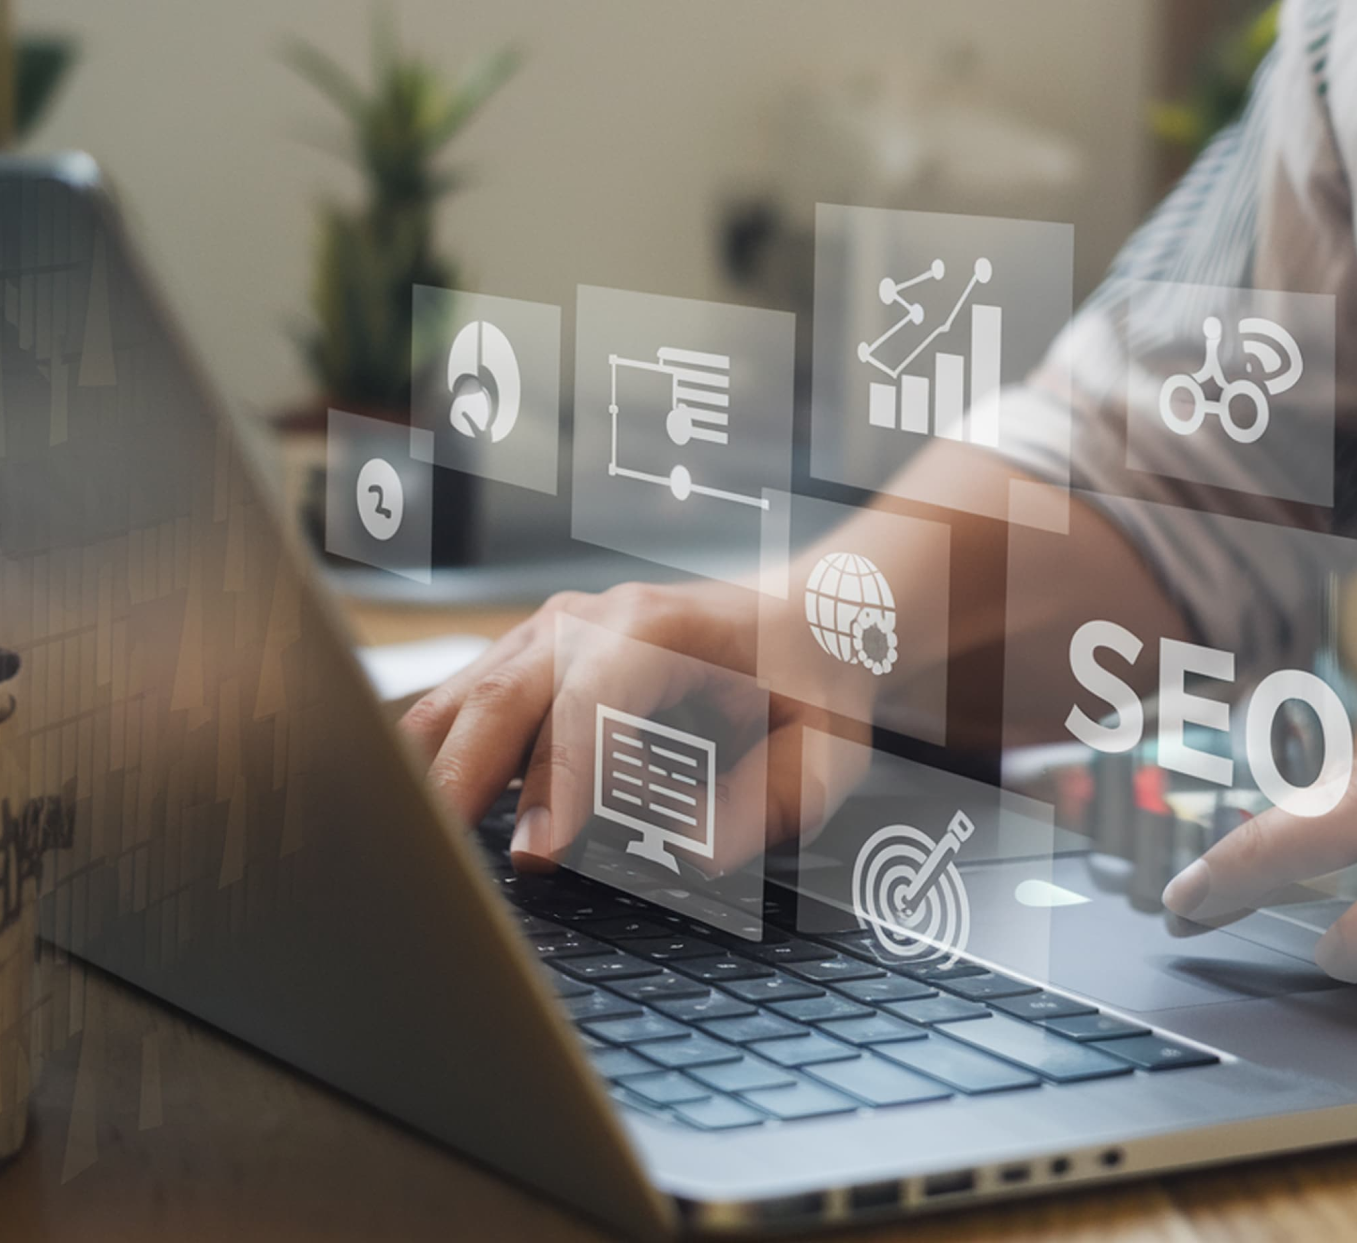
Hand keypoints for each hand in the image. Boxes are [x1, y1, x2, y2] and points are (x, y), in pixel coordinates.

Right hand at [399, 581, 869, 873]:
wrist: (802, 616)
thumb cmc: (807, 683)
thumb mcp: (822, 750)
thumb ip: (765, 804)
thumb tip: (688, 855)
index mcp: (662, 627)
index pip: (592, 700)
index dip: (563, 777)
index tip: (541, 854)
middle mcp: (592, 620)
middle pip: (503, 695)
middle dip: (466, 781)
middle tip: (444, 866)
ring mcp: (550, 634)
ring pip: (464, 697)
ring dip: (432, 771)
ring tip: (407, 847)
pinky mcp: (529, 662)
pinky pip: (462, 706)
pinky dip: (435, 758)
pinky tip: (423, 815)